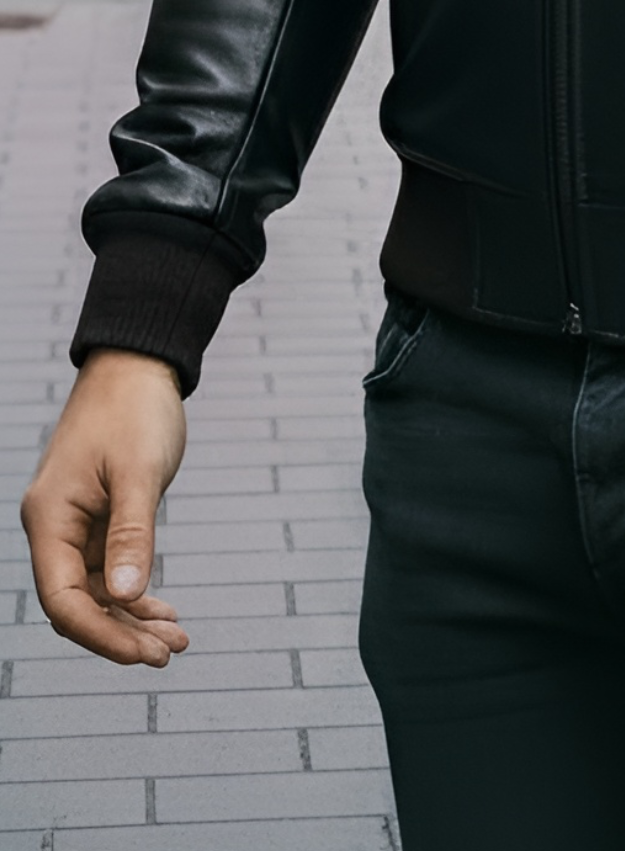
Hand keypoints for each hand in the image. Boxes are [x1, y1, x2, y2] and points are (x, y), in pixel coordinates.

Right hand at [21, 348, 188, 666]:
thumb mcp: (138, 472)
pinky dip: (135, 592)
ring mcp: (76, 525)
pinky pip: (110, 571)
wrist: (138, 367)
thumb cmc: (134, 409)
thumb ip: (133, 535)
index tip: (143, 655)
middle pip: (79, 604)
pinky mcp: (98, 519)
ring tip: (176, 639)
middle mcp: (55, 527)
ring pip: (97, 592)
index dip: (100, 634)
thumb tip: (127, 598)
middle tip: (169, 652)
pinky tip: (163, 612)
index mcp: (50, 518)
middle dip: (121, 634)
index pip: (63, 599)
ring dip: (132, 618)